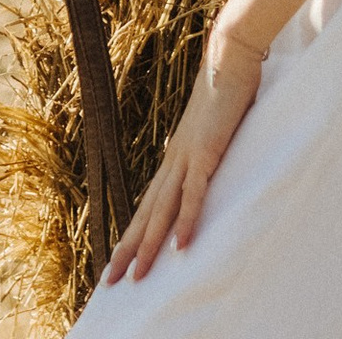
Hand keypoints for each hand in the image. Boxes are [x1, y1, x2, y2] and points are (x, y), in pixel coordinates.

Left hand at [102, 27, 264, 283]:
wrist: (229, 57)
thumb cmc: (225, 93)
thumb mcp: (215, 132)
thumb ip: (210, 153)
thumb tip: (211, 167)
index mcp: (174, 158)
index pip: (147, 205)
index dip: (133, 235)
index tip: (120, 261)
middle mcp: (173, 161)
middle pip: (145, 214)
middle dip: (128, 250)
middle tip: (112, 283)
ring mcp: (187, 156)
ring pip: (162, 210)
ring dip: (150, 245)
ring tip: (137, 276)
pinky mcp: (206, 150)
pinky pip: (194, 193)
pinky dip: (186, 220)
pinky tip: (179, 246)